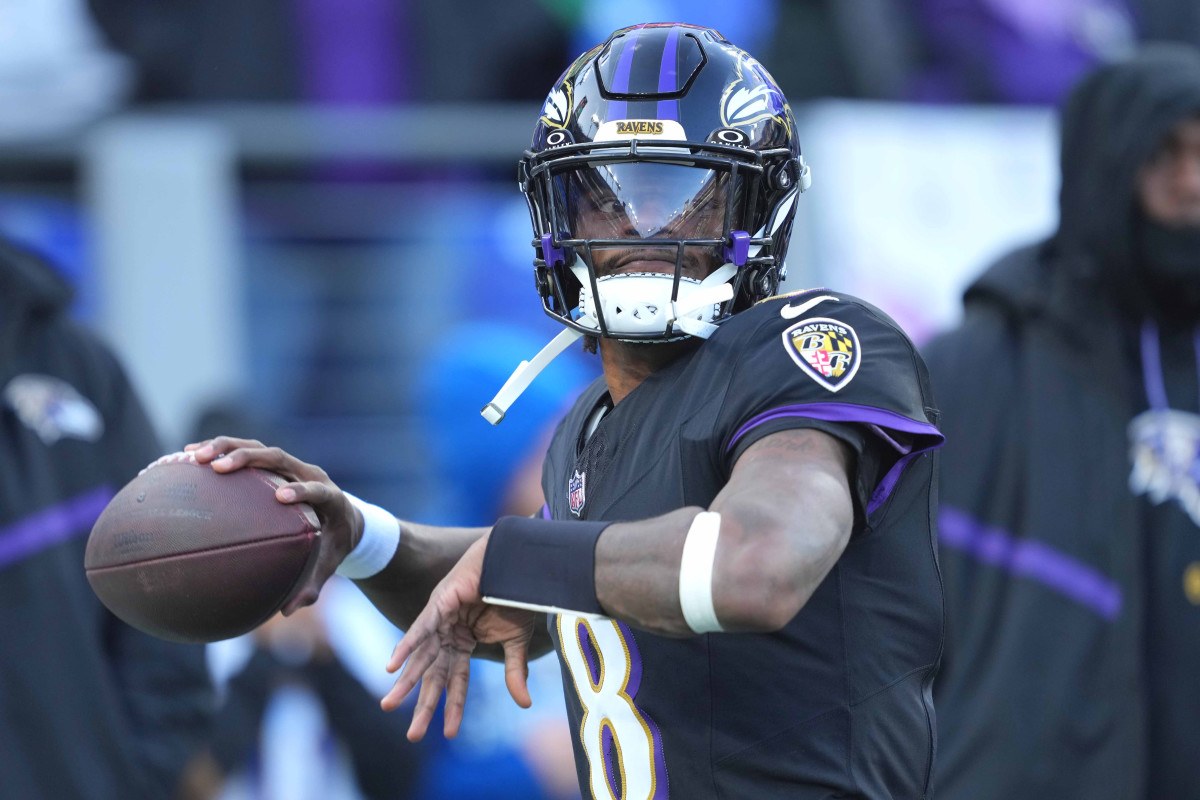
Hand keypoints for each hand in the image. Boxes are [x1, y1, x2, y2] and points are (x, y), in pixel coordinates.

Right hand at [186, 436, 362, 614]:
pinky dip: (220, 450)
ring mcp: (291, 466)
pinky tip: (188, 456)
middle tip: (219, 467)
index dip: (302, 490)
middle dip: (249, 458)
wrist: (345, 518)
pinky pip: (247, 451)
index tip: (282, 497)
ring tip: (195, 456)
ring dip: (227, 448)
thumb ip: (313, 586)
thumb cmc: (334, 544)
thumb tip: (287, 610)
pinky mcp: (276, 464)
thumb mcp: (328, 564)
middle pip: (280, 457)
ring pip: (259, 448)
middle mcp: (309, 474)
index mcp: (329, 497)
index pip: (316, 489)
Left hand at [381, 535, 536, 740]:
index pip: (458, 682)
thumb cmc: (514, 596)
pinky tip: (392, 667)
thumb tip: (524, 704)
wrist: (514, 562)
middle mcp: (448, 636)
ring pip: (421, 658)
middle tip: (413, 735)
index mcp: (464, 644)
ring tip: (390, 705)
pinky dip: (406, 647)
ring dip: (406, 682)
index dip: (454, 707)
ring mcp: (441, 621)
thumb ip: (515, 671)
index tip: (450, 734)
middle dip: (423, 705)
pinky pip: (420, 630)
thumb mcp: (516, 641)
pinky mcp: (438, 604)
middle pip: (434, 676)